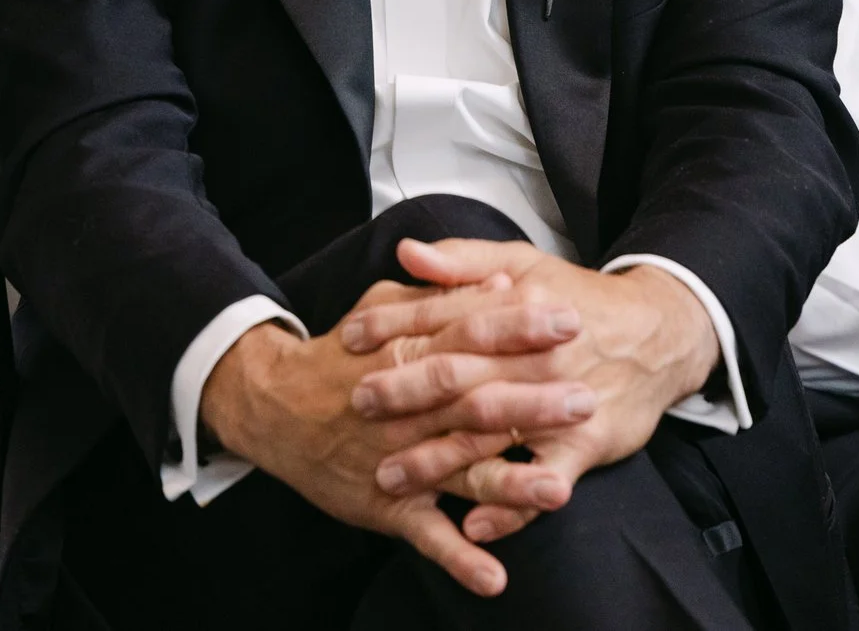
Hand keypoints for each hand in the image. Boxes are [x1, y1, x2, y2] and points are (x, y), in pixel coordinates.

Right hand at [200, 301, 592, 596]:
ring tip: (557, 490)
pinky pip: (427, 536)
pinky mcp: (387, 505)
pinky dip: (459, 558)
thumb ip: (444, 295)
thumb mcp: (384, 307)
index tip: (567, 318)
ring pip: (459, 473)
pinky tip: (494, 578)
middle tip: (586, 399)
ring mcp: (398, 461)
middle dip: (530, 404)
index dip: (517, 327)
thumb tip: (504, 279)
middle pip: (473, 404)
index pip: (469, 335)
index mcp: (406, 353)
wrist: (273, 405)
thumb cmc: (341, 353)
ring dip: (508, 485)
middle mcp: (406, 409)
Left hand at [341, 239, 718, 541]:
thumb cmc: (578, 300)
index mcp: (515, 309)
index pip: (444, 315)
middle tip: (356, 405)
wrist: (659, 334)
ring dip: (440, 459)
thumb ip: (462, 260)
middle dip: (405, 393)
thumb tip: (407, 252)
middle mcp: (535, 358)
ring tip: (390, 475)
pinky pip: (543, 481)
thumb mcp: (523, 264)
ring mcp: (561, 405)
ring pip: (493, 435)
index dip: (394, 324)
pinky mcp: (587, 445)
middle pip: (462, 377)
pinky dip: (510, 506)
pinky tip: (472, 522)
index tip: (348, 336)